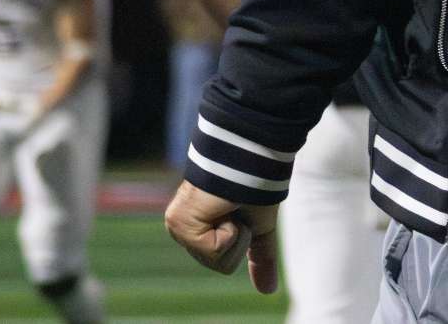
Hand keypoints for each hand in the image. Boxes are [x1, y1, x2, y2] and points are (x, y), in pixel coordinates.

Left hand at [165, 181, 280, 294]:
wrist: (251, 157)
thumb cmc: (255, 185)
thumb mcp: (259, 229)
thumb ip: (260, 259)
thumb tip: (268, 290)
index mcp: (198, 232)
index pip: (222, 262)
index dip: (241, 239)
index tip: (239, 209)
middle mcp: (184, 231)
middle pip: (221, 264)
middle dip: (239, 237)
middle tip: (236, 207)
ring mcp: (179, 228)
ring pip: (218, 260)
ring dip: (236, 232)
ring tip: (230, 204)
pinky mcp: (180, 223)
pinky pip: (214, 248)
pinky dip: (229, 228)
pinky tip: (223, 206)